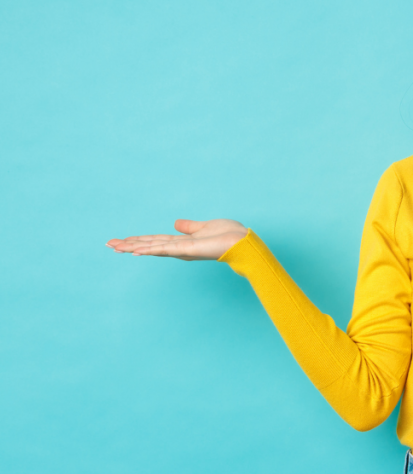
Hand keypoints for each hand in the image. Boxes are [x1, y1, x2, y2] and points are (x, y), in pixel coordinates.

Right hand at [106, 219, 248, 260]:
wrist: (242, 242)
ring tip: (114, 246)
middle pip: (149, 245)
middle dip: (129, 245)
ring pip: (152, 247)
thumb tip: (176, 223)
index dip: (139, 240)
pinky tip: (134, 250)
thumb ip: (189, 227)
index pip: (156, 240)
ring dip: (132, 247)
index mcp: (182, 242)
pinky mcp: (187, 250)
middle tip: (109, 244)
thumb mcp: (204, 227)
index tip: (123, 240)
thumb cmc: (228, 235)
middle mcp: (179, 248)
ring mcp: (182, 250)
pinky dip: (148, 249)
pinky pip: (164, 249)